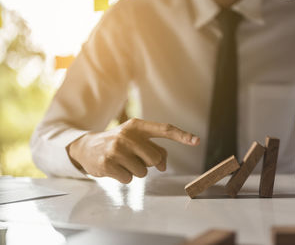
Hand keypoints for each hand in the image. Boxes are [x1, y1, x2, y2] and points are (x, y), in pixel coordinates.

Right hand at [67, 118, 199, 182]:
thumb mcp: (136, 140)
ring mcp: (116, 148)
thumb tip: (164, 166)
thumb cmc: (118, 144)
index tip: (197, 141)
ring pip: (143, 171)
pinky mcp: (107, 163)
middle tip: (133, 157)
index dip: (182, 135)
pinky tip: (114, 168)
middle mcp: (127, 134)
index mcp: (138, 126)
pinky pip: (129, 179)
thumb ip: (155, 149)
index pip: (165, 129)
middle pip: (156, 158)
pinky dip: (124, 177)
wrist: (86, 147)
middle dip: (148, 163)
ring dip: (135, 171)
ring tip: (122, 162)